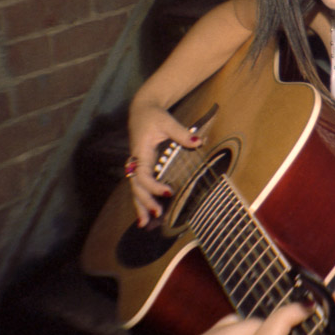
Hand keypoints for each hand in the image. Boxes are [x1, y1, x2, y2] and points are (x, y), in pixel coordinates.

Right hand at [127, 99, 202, 226]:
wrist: (142, 110)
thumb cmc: (154, 116)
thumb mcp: (168, 121)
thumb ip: (182, 133)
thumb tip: (199, 142)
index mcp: (140, 151)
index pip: (142, 174)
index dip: (153, 185)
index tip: (168, 192)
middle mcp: (135, 161)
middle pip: (136, 186)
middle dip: (145, 201)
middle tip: (158, 214)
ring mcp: (136, 165)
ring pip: (135, 189)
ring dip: (140, 206)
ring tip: (145, 225)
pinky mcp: (140, 166)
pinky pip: (139, 186)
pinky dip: (141, 200)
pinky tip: (145, 215)